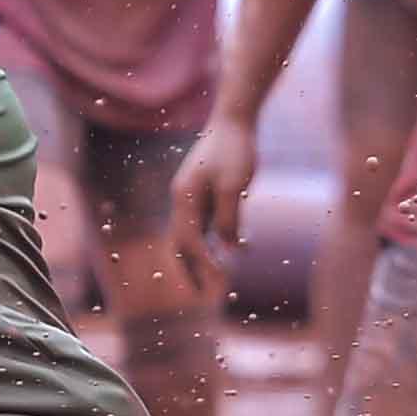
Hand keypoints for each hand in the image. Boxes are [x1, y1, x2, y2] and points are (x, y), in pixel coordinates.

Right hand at [169, 119, 258, 285]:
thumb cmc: (235, 150)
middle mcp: (183, 199)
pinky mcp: (203, 193)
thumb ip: (229, 218)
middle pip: (180, 243)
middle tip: (203, 295)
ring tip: (216, 280)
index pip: (188, 241)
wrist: (234, 120)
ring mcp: (191, 196)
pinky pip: (204, 223)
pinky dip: (212, 240)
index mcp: (185, 198)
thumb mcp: (235, 185)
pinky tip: (232, 249)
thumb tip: (229, 247)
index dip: (201, 264)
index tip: (218, 281)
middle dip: (190, 270)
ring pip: (191, 235)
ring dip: (201, 258)